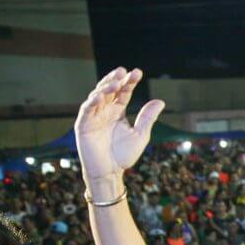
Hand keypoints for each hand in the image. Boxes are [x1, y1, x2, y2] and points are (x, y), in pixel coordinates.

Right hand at [75, 67, 164, 185]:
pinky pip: (86, 110)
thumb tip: (161, 101)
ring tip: (115, 82)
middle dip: (116, 80)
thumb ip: (148, 118)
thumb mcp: (140, 135)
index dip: (129, 82)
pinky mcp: (83, 125)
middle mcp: (104, 111)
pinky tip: (100, 95)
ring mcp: (93, 117)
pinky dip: (92, 102)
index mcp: (117, 112)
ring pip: (97, 96)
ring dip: (105, 87)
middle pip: (109, 90)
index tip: (138, 72)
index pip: (123, 92)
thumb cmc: (123, 155)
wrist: (110, 173)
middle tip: (124, 71)